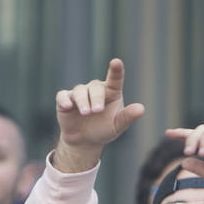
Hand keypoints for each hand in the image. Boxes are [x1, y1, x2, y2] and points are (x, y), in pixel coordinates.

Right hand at [53, 58, 144, 172]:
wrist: (84, 141)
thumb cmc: (103, 129)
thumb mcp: (117, 126)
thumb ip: (127, 117)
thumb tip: (141, 109)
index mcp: (111, 91)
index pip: (115, 78)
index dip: (115, 70)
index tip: (116, 62)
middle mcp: (95, 89)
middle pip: (95, 87)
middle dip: (96, 98)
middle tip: (97, 111)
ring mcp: (79, 93)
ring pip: (80, 91)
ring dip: (83, 101)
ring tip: (86, 113)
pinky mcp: (65, 100)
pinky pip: (62, 96)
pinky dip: (64, 100)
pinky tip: (68, 106)